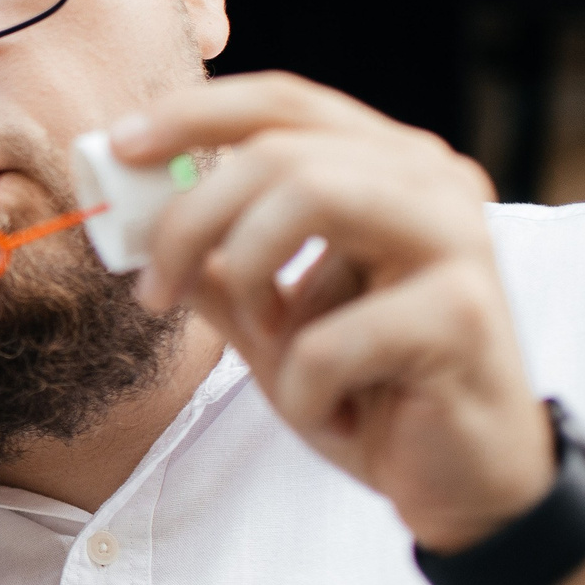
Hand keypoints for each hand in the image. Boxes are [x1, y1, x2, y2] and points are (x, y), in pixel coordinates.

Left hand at [118, 72, 554, 550]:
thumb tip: (137, 221)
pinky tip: (339, 415)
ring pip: (315, 196)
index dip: (193, 114)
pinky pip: (331, 336)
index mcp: (388, 168)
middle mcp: (432, 184)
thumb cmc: (370, 388)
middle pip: (281, 150)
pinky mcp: (464, 313)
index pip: (284, 103)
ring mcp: (458, 239)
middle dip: (192, 218)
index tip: (120, 145)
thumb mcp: (272, 323)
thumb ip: (218, 267)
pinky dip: (305, 387)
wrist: (464, 481)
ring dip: (254, 283)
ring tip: (268, 346)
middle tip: (152, 288)